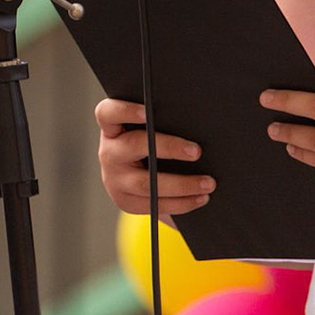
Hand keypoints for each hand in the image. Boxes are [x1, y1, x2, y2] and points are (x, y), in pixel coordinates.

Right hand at [95, 99, 216, 217]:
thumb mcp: (146, 132)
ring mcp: (114, 180)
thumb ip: (161, 123)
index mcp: (111, 128)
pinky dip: (182, 203)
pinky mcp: (126, 202)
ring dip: (182, 184)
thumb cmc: (149, 145)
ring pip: (147, 183)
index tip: (146, 110)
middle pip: (134, 145)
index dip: (124, 110)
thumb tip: (197, 122)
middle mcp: (108, 153)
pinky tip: (200, 197)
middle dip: (169, 148)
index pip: (107, 113)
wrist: (134, 181)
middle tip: (197, 151)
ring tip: (208, 183)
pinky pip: (155, 205)